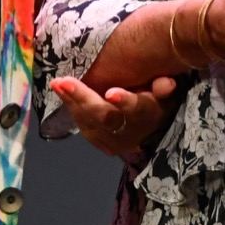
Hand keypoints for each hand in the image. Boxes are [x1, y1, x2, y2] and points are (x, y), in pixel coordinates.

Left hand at [50, 74, 178, 156]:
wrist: (155, 127)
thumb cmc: (159, 99)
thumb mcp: (166, 92)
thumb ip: (163, 87)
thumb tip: (167, 84)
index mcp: (148, 115)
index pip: (138, 109)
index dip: (125, 102)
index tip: (111, 93)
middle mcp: (130, 132)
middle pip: (105, 117)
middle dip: (83, 98)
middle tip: (64, 81)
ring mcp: (115, 141)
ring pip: (89, 124)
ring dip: (71, 103)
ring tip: (56, 84)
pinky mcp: (103, 143)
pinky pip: (84, 128)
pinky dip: (71, 110)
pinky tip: (60, 93)